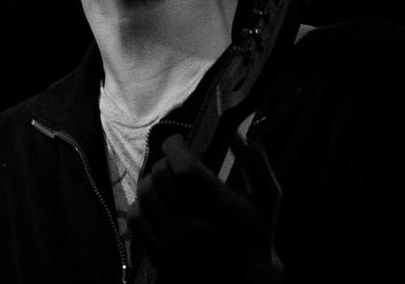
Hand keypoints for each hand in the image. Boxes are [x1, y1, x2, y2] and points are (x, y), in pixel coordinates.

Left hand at [127, 133, 283, 282]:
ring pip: (145, 193)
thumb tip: (238, 135)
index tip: (179, 140)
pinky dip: (142, 203)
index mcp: (222, 210)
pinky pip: (136, 217)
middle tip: (175, 162)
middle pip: (162, 176)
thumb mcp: (268, 199)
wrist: (244, 279)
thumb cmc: (257, 234)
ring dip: (152, 179)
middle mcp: (195, 227)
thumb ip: (257, 165)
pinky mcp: (160, 254)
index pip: (185, 168)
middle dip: (166, 161)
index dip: (176, 146)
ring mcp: (174, 243)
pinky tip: (156, 201)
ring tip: (165, 180)